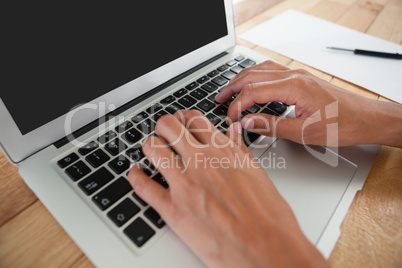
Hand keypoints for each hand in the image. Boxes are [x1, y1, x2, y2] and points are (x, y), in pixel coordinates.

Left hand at [128, 110, 328, 267]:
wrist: (268, 250)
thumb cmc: (268, 218)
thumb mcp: (257, 174)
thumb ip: (239, 150)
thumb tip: (232, 132)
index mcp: (224, 152)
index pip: (194, 119)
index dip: (183, 118)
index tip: (180, 123)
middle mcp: (202, 161)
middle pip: (168, 125)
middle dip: (163, 127)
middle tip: (165, 135)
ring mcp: (185, 183)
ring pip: (152, 148)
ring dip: (150, 147)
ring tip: (153, 153)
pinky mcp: (173, 209)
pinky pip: (142, 186)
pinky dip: (135, 176)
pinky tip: (137, 174)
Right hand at [215, 60, 401, 146]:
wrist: (367, 118)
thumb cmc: (344, 125)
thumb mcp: (305, 133)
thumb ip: (272, 126)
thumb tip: (247, 122)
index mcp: (295, 87)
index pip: (254, 92)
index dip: (237, 105)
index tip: (229, 118)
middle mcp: (295, 76)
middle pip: (253, 76)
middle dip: (233, 88)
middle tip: (218, 99)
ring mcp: (298, 75)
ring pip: (261, 70)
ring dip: (243, 79)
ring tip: (229, 90)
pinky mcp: (301, 78)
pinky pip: (272, 71)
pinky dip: (256, 76)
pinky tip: (252, 84)